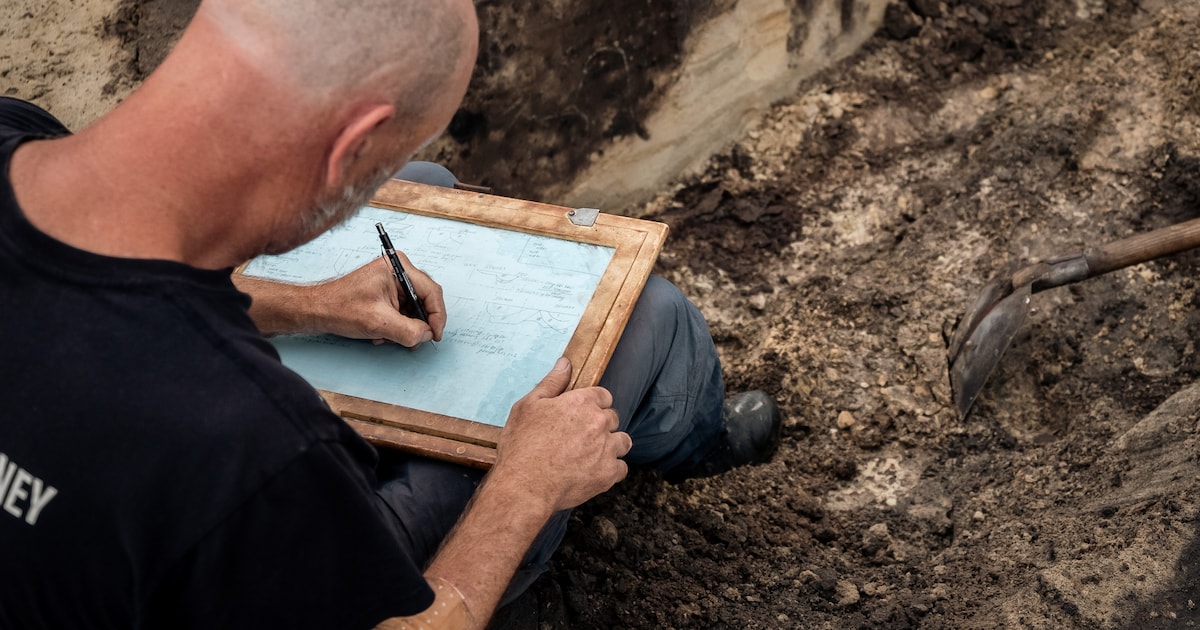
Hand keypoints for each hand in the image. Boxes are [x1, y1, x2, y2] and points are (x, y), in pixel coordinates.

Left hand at [306, 256, 446, 346]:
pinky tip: (382, 333)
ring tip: (388, 337)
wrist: (317, 310)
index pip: (431, 292)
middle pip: (424, 300)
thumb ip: (409, 331)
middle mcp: (398, 270)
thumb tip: (427, 335)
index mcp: (398, 268)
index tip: (435, 335)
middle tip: (416, 340)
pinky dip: (397, 325)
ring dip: (405, 327)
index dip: (437, 317)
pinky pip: (402, 311)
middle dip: (419, 323)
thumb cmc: (341, 308)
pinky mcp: (386, 292)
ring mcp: (392, 281)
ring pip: (413, 309)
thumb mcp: (380, 323)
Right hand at [491, 357, 631, 511]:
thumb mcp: (528, 407)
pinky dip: (611, 470)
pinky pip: (621, 468)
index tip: (581, 415)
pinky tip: (593, 472)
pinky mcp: (608, 474)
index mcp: (581, 402)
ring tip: (590, 455)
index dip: (593, 405)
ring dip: (611, 446)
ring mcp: (606, 449)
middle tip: (579, 438)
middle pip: (613, 418)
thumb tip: (565, 364)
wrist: (524, 486)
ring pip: (622, 442)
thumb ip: (551, 383)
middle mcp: (599, 423)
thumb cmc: (522, 446)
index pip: (603, 396)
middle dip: (600, 425)